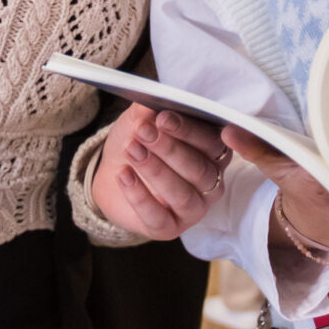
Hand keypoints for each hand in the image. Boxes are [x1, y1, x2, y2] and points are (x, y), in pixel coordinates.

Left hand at [90, 106, 230, 239]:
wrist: (116, 173)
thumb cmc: (138, 143)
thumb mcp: (141, 121)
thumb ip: (148, 111)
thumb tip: (152, 101)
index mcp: (213, 152)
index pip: (212, 142)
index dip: (188, 130)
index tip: (163, 117)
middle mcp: (211, 182)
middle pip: (199, 169)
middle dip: (169, 149)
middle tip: (143, 132)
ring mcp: (194, 208)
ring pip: (182, 194)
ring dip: (155, 170)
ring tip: (132, 150)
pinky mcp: (170, 228)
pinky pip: (158, 216)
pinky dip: (139, 195)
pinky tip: (124, 175)